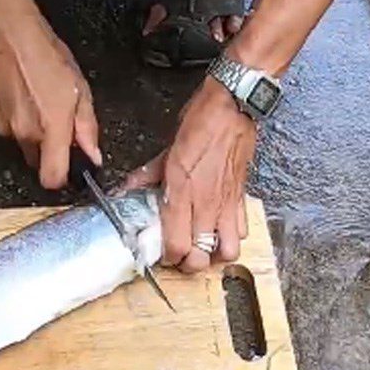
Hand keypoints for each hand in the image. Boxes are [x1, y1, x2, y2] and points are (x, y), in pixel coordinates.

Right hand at [0, 15, 100, 188]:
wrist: (7, 34)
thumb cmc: (45, 56)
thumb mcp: (80, 90)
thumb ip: (87, 129)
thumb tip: (93, 156)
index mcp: (51, 130)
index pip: (52, 180)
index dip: (62, 179)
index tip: (71, 168)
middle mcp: (26, 135)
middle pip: (39, 163)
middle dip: (51, 152)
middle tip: (59, 125)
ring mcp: (5, 128)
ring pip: (25, 146)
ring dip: (35, 135)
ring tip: (41, 104)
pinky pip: (11, 131)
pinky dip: (20, 122)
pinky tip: (25, 98)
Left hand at [125, 77, 255, 272]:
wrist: (232, 105)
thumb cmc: (199, 122)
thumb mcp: (166, 149)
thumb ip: (147, 175)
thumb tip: (127, 189)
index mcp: (182, 193)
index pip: (176, 246)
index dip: (168, 258)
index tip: (162, 252)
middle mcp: (205, 204)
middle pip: (201, 258)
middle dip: (190, 263)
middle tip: (182, 254)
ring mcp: (226, 203)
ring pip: (227, 252)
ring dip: (215, 255)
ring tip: (204, 246)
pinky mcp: (242, 197)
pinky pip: (242, 231)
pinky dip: (232, 237)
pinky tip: (220, 228)